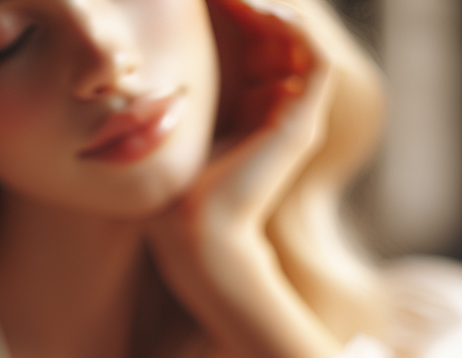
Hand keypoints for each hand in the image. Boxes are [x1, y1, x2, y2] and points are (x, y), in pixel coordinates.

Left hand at [144, 0, 337, 357]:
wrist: (192, 232)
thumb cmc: (174, 190)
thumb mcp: (175, 124)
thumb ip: (178, 92)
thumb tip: (145, 55)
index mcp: (252, 110)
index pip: (254, 41)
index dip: (235, 8)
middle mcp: (279, 110)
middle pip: (278, 33)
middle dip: (251, 1)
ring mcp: (295, 118)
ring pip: (300, 39)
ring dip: (272, 6)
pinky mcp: (301, 126)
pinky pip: (316, 60)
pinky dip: (295, 28)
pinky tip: (260, 8)